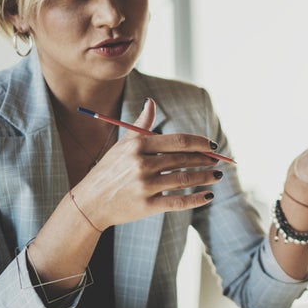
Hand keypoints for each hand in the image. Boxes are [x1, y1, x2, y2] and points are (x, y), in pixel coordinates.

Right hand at [72, 98, 222, 229]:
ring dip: (205, 177)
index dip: (199, 142)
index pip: (178, 141)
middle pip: (183, 159)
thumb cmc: (109, 171)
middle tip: (218, 160)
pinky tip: (208, 196)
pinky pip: (178, 202)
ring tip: (217, 176)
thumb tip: (151, 102)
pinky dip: (196, 199)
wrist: (89, 202)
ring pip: (184, 180)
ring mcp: (144, 186)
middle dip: (205, 160)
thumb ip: (141, 125)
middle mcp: (141, 165)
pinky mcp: (146, 206)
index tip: (212, 145)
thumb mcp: (123, 145)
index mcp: (138, 147)